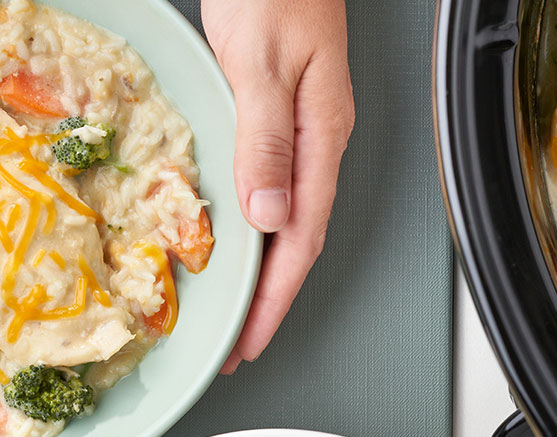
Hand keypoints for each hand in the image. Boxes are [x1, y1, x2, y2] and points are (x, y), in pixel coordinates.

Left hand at [202, 0, 355, 373]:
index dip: (276, 293)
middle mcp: (318, 135)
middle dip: (270, 296)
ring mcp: (303, 125)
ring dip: (264, 265)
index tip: (250, 335)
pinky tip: (239, 235)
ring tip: (236, 306)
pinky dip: (257, 223)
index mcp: (321, 131)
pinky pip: (274, 184)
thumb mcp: (260, 62)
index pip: (301, 234)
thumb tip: (269, 213)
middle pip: (299, 234)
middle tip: (238, 341)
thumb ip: (266, 138)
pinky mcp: (283, 111)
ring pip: (288, 213)